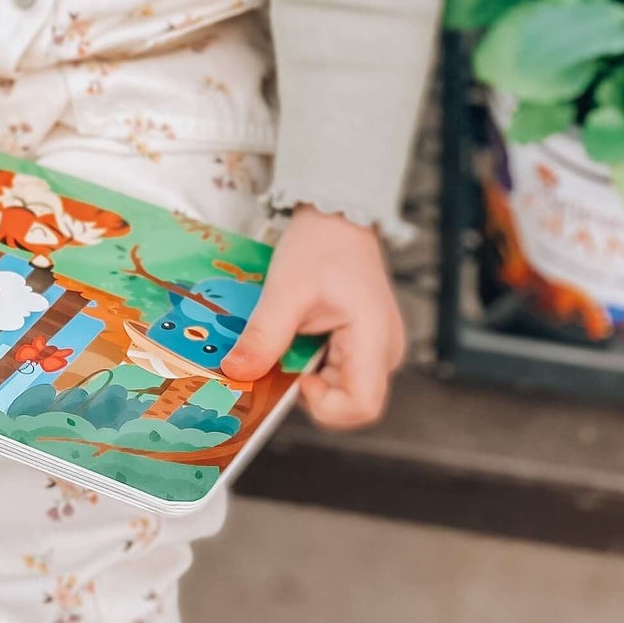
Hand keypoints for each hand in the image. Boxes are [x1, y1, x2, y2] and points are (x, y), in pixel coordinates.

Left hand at [220, 206, 406, 431]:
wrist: (338, 215)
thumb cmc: (322, 243)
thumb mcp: (286, 289)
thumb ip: (264, 336)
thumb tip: (237, 372)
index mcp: (376, 339)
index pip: (362, 406)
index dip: (326, 407)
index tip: (299, 379)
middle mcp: (386, 350)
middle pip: (351, 402)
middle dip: (311, 390)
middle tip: (283, 356)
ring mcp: (377, 348)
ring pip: (343, 388)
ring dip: (310, 375)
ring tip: (289, 339)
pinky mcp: (365, 343)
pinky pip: (340, 370)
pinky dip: (314, 363)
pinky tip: (297, 336)